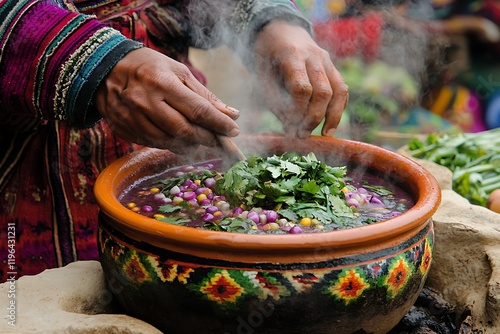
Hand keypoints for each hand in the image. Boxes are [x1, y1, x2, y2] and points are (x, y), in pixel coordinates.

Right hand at [94, 47, 239, 153]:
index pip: (198, 110)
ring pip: (169, 141)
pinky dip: (171, 145)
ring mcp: (132, 118)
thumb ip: (204, 95)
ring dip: (190, 145)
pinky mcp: (124, 130)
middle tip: (221, 141)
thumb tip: (232, 114)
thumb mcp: (178, 71)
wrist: (103, 69)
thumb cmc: (148, 67)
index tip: (234, 131)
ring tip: (202, 141)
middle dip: (207, 138)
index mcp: (162, 82)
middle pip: (184, 130)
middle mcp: (145, 102)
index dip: (219, 124)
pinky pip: (153, 143)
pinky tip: (181, 142)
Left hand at [254, 20, 347, 137]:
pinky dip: (339, 107)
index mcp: (291, 55)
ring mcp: (327, 60)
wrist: (281, 31)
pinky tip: (331, 123)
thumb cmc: (268, 58)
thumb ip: (277, 104)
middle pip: (323, 91)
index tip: (292, 128)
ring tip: (326, 134)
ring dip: (334, 115)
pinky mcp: (333, 66)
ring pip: (340, 90)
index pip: (302, 88)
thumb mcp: (263, 78)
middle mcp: (314, 55)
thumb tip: (292, 132)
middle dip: (315, 117)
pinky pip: (342, 88)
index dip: (299, 112)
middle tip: (304, 135)